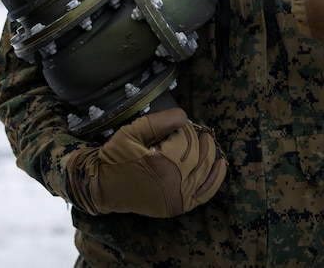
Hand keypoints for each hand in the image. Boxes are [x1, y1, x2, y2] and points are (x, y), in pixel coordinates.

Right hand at [64, 107, 226, 217]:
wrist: (103, 186)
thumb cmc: (116, 157)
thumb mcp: (132, 131)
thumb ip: (159, 121)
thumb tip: (185, 117)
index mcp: (163, 164)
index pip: (186, 140)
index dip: (186, 129)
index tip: (180, 123)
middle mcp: (174, 184)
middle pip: (199, 156)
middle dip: (201, 140)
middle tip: (198, 130)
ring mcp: (178, 198)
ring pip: (206, 173)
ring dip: (212, 156)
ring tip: (210, 142)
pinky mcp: (178, 207)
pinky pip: (204, 193)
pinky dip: (215, 179)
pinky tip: (220, 165)